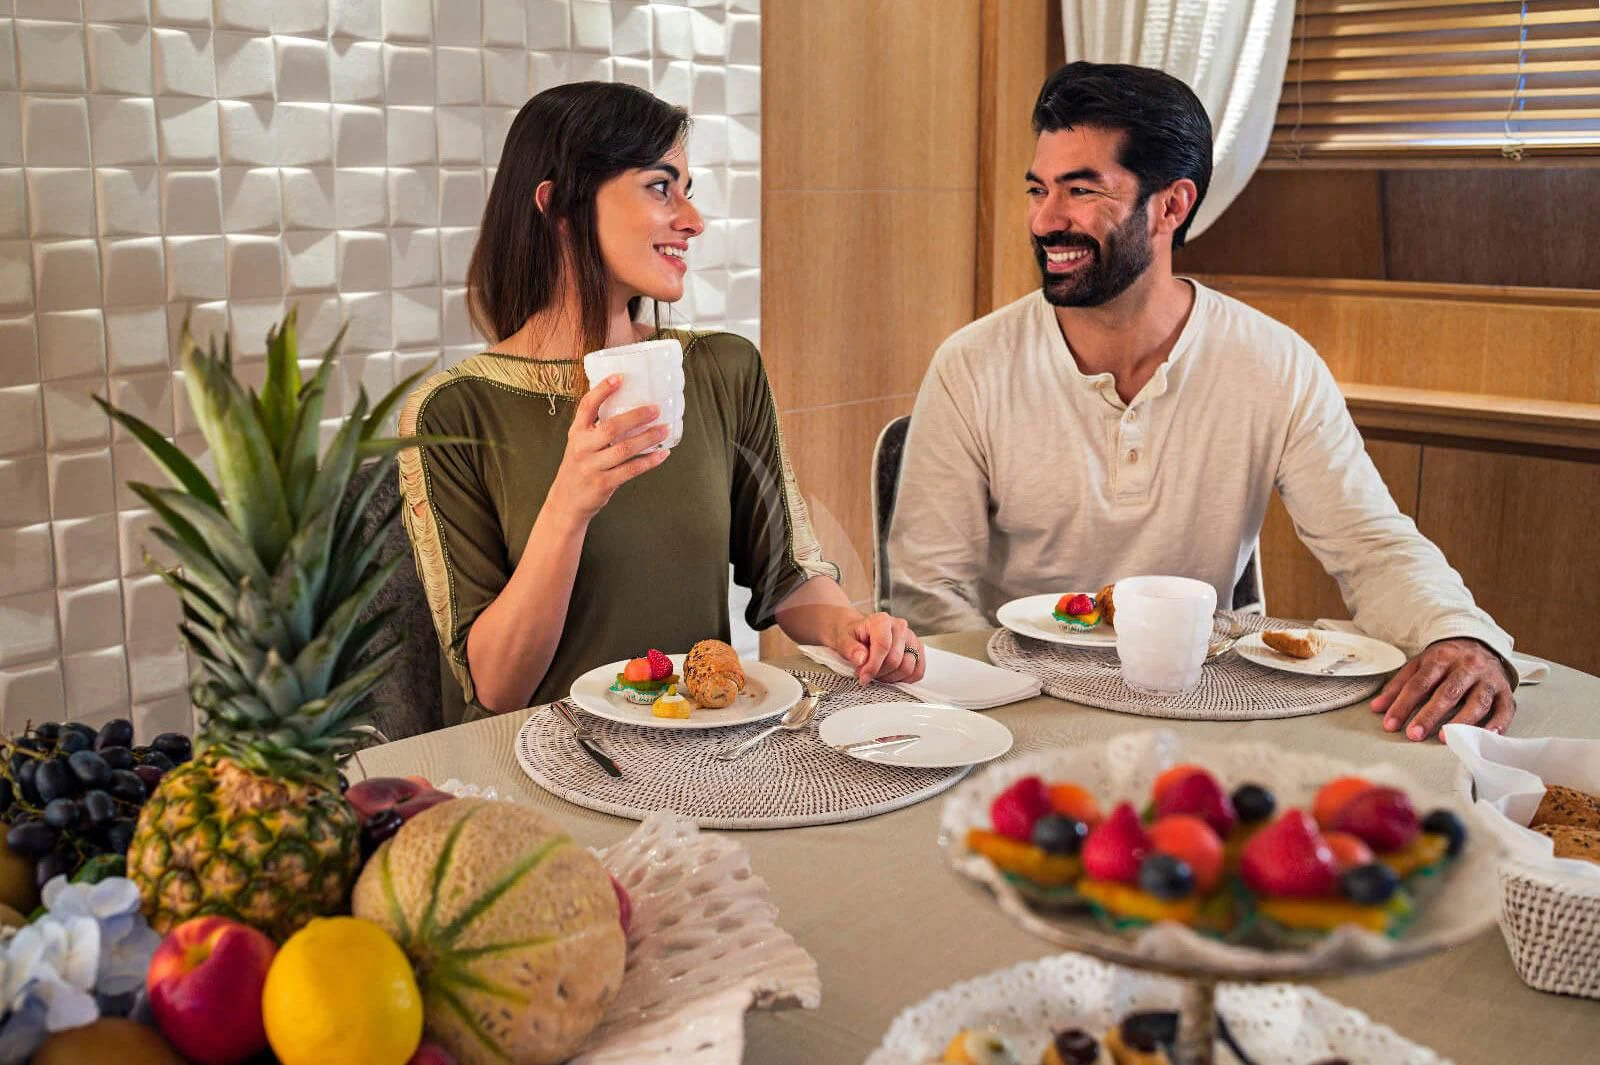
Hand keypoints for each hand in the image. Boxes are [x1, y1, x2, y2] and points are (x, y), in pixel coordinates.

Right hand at [546, 375, 670, 523]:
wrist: (566, 502)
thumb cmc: (579, 467)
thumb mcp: (579, 443)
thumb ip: (596, 428)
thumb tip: (630, 407)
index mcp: (576, 432)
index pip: (586, 406)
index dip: (602, 390)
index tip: (620, 378)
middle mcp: (582, 447)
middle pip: (611, 427)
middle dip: (636, 417)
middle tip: (656, 409)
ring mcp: (592, 467)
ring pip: (624, 449)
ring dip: (648, 438)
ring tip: (665, 429)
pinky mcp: (603, 484)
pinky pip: (630, 470)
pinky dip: (649, 461)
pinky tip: (662, 453)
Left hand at [829, 611, 926, 685]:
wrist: (858, 632)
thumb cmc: (852, 635)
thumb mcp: (843, 640)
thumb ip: (851, 649)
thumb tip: (861, 659)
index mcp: (882, 621)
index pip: (883, 646)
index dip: (873, 666)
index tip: (863, 677)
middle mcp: (900, 627)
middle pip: (895, 660)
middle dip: (879, 673)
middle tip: (866, 674)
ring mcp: (911, 638)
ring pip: (907, 668)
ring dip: (890, 677)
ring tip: (877, 673)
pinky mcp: (917, 650)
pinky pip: (917, 672)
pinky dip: (903, 679)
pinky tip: (889, 675)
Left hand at [1370, 637, 1515, 740]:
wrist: (1479, 642)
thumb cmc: (1446, 660)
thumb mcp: (1419, 665)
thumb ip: (1398, 686)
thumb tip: (1376, 708)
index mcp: (1442, 657)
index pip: (1420, 683)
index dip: (1403, 704)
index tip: (1390, 724)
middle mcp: (1468, 666)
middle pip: (1448, 692)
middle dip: (1430, 715)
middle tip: (1414, 734)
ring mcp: (1489, 679)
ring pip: (1477, 701)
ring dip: (1462, 721)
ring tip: (1445, 738)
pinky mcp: (1506, 691)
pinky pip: (1505, 709)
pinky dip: (1497, 725)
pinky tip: (1484, 737)